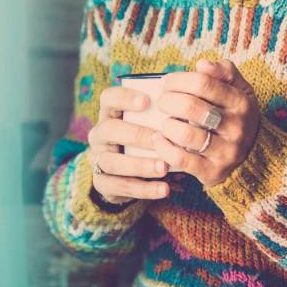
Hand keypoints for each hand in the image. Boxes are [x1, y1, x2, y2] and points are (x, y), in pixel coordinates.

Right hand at [86, 84, 171, 203]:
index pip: (108, 98)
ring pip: (111, 161)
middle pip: (108, 130)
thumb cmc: (146, 141)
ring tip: (164, 168)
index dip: (124, 97)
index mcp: (109, 114)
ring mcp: (97, 159)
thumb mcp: (150, 125)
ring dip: (139, 165)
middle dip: (135, 134)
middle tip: (159, 138)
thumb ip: (162, 116)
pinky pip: (118, 186)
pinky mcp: (102, 183)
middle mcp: (99, 135)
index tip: (147, 101)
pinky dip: (143, 189)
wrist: (128, 175)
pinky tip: (164, 189)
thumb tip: (189, 104)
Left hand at [148, 59, 261, 187]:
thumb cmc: (234, 113)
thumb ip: (223, 71)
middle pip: (191, 107)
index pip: (203, 83)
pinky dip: (164, 148)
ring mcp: (226, 152)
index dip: (179, 80)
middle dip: (168, 101)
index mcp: (241, 102)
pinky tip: (159, 139)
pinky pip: (181, 159)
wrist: (251, 154)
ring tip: (164, 122)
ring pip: (185, 135)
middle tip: (162, 101)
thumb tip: (202, 64)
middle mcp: (236, 127)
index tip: (167, 83)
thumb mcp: (238, 88)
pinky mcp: (213, 172)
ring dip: (166, 125)